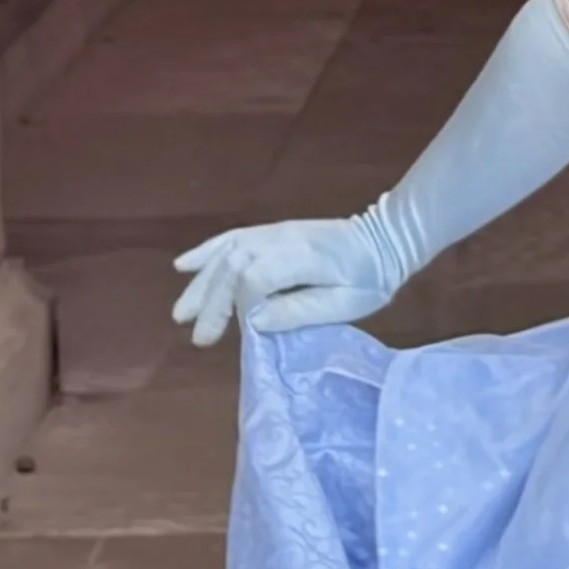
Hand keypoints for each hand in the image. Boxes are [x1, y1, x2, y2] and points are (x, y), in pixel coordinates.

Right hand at [170, 215, 395, 345]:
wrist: (386, 238)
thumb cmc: (372, 278)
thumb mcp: (348, 303)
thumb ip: (302, 311)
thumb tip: (255, 322)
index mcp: (303, 257)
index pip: (253, 277)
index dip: (238, 306)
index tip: (236, 333)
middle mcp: (281, 239)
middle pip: (232, 265)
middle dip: (211, 301)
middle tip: (199, 336)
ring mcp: (274, 232)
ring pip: (226, 253)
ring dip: (201, 282)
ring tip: (182, 312)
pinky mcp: (271, 232)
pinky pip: (232, 238)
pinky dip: (206, 252)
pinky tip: (184, 266)